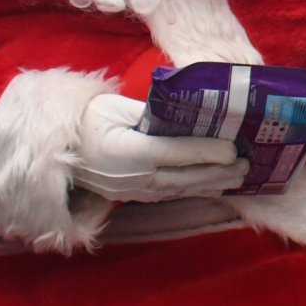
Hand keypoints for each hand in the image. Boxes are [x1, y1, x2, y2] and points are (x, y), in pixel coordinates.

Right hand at [70, 94, 246, 201]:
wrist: (58, 151)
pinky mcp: (136, 197)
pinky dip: (196, 190)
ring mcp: (135, 191)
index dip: (207, 151)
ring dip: (213, 184)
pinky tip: (215, 187)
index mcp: (128, 151)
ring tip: (240, 178)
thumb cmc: (87, 122)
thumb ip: (151, 113)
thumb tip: (186, 114)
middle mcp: (134, 176)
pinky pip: (172, 194)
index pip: (176, 152)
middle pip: (185, 176)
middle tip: (248, 165)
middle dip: (220, 172)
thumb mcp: (114, 108)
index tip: (233, 148)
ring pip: (182, 189)